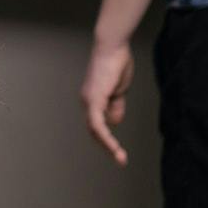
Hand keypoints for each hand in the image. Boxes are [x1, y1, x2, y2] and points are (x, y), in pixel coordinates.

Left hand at [80, 38, 134, 165]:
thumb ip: (116, 106)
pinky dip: (106, 137)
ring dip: (108, 146)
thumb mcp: (119, 90)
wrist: (113, 47)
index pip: (96, 124)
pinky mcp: (94, 100)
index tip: (118, 150)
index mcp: (93, 99)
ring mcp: (88, 101)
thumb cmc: (117, 64)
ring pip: (96, 130)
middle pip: (94, 130)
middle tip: (120, 159)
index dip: (106, 138)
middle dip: (107, 146)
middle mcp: (87, 102)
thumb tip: (115, 122)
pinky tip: (115, 147)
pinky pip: (98, 124)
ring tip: (120, 158)